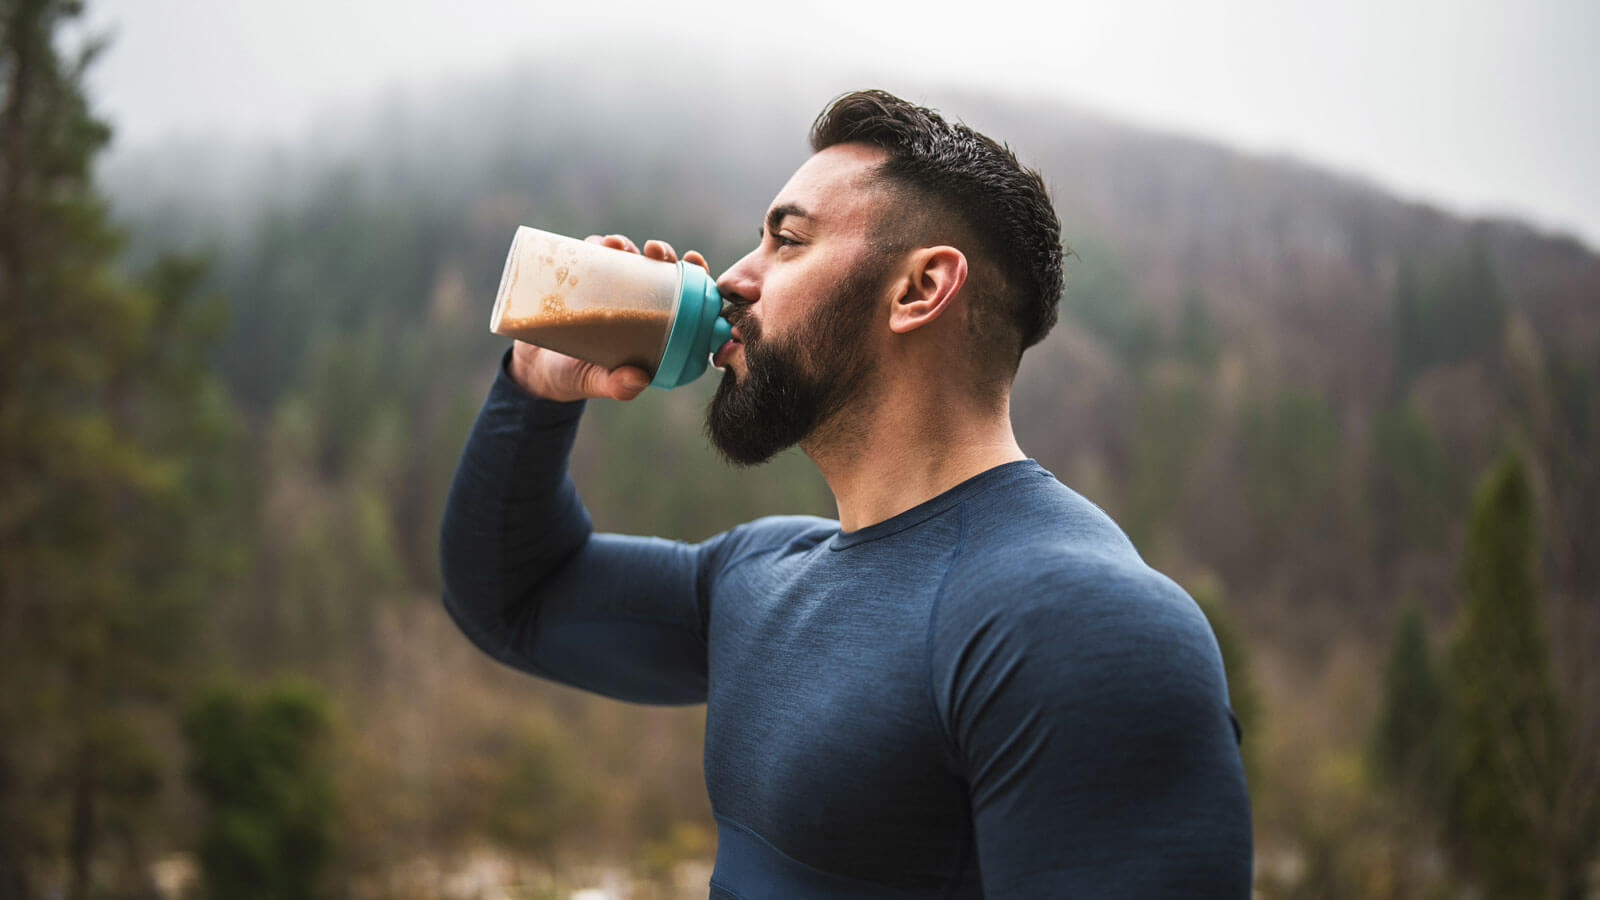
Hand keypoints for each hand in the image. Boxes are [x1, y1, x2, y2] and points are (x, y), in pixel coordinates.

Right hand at [507, 234, 712, 401]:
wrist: (534, 367)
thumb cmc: (577, 376)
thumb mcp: (598, 382)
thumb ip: (617, 386)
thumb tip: (638, 379)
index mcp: (651, 326)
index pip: (684, 297)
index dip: (696, 276)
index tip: (694, 261)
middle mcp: (634, 302)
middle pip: (658, 270)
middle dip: (663, 254)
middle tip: (655, 252)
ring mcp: (607, 287)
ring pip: (626, 257)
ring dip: (628, 245)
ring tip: (619, 246)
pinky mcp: (580, 277)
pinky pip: (591, 254)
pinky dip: (597, 244)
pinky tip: (600, 244)